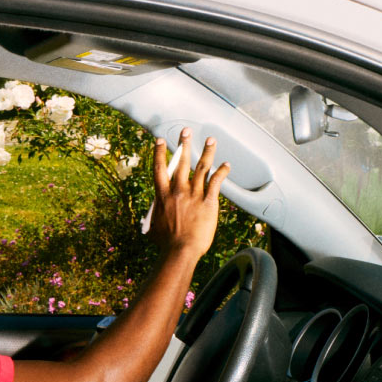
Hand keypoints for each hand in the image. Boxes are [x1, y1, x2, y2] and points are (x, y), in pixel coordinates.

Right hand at [150, 129, 227, 259]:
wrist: (180, 251)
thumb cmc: (166, 244)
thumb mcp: (154, 226)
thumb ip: (156, 214)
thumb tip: (154, 214)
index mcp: (163, 195)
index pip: (160, 169)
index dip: (159, 153)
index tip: (160, 141)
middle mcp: (178, 191)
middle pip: (181, 162)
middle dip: (184, 144)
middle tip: (186, 131)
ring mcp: (194, 195)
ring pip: (201, 168)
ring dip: (207, 152)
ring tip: (211, 139)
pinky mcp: (208, 202)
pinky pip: (216, 182)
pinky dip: (221, 172)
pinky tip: (226, 164)